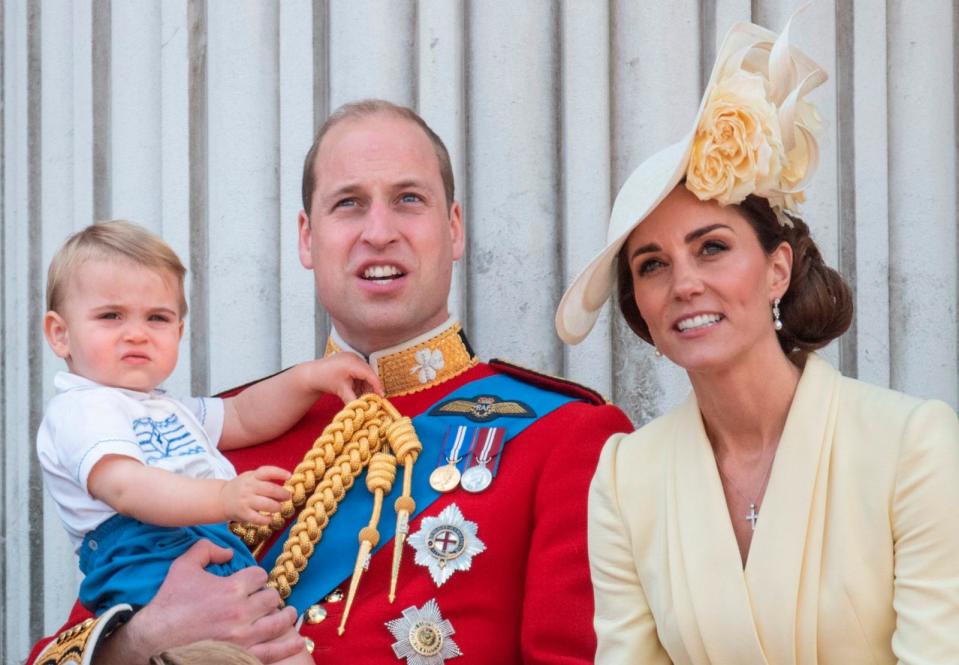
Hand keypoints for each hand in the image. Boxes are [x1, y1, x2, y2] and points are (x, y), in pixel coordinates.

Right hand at [98, 541, 301, 663]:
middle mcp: (241, 612)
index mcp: (231, 588)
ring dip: (285, 616)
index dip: (257, 577)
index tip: (253, 582)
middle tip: (266, 600)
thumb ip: (206, 549)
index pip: (260, 576)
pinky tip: (297, 641)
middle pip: (272, 598)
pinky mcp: (241, 655)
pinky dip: (287, 646)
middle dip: (269, 596)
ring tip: (288, 614)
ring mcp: (243, 637)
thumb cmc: (169, 603)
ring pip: (278, 623)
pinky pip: (272, 652)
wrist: (154, 639)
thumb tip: (228, 552)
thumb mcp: (183, 567)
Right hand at [221, 466, 290, 524]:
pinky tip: (270, 518)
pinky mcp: (243, 514)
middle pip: (270, 489)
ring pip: (266, 505)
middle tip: (288, 497)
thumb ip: (265, 479)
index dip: (279, 472)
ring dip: (277, 507)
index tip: (289, 476)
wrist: (221, 499)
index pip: (267, 471)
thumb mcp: (250, 477)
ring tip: (279, 507)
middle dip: (283, 494)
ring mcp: (245, 501)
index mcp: (252, 477)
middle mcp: (249, 488)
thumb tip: (286, 485)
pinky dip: (267, 519)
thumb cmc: (242, 487)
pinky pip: (258, 518)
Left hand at [305, 352, 383, 402]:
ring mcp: (352, 357)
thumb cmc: (325, 380)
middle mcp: (353, 357)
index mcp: (352, 363)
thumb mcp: (341, 391)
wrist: (313, 374)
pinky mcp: (350, 359)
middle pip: (369, 373)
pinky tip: (357, 390)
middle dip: (371, 386)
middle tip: (373, 398)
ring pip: (365, 372)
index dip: (377, 386)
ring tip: (362, 396)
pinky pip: (360, 370)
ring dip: (365, 384)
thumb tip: (363, 409)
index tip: (381, 396)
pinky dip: (360, 380)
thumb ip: (353, 400)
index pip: (369, 374)